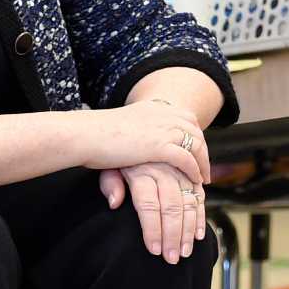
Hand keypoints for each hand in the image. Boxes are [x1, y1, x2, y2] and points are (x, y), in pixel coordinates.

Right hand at [75, 98, 209, 182]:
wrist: (84, 134)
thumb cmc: (94, 134)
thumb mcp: (123, 129)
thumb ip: (137, 135)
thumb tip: (141, 144)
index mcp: (155, 107)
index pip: (186, 120)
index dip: (194, 137)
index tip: (196, 153)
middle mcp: (163, 114)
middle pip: (195, 132)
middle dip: (203, 151)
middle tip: (204, 170)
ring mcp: (164, 129)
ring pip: (195, 146)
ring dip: (202, 164)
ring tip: (202, 180)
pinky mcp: (160, 146)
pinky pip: (187, 159)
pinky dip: (193, 170)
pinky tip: (195, 181)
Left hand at [100, 162, 204, 262]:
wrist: (139, 132)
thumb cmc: (120, 155)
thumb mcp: (108, 165)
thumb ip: (110, 183)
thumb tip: (114, 203)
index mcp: (142, 171)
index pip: (148, 205)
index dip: (152, 229)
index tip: (154, 249)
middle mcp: (163, 171)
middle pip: (171, 207)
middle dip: (172, 235)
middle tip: (171, 258)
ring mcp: (180, 172)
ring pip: (188, 203)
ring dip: (188, 230)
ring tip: (184, 252)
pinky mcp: (190, 174)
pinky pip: (199, 196)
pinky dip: (201, 216)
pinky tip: (198, 235)